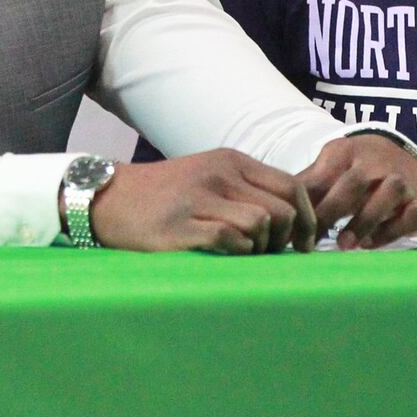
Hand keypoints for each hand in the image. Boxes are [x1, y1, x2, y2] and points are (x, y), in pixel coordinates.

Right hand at [89, 149, 317, 253]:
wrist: (109, 198)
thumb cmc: (163, 194)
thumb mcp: (207, 176)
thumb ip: (245, 189)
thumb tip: (291, 220)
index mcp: (230, 161)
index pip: (292, 185)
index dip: (308, 218)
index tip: (304, 243)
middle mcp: (219, 174)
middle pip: (282, 209)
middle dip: (287, 239)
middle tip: (275, 255)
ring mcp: (199, 198)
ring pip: (260, 223)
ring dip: (261, 247)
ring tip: (246, 255)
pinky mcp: (182, 225)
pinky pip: (230, 240)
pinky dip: (237, 252)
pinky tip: (225, 256)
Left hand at [296, 135, 416, 248]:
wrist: (396, 153)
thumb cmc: (352, 166)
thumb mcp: (329, 165)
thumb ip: (308, 185)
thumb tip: (278, 209)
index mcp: (346, 153)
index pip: (324, 176)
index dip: (310, 202)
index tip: (297, 226)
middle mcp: (376, 164)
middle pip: (354, 183)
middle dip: (333, 210)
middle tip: (317, 237)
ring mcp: (401, 182)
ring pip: (388, 196)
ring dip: (365, 221)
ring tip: (345, 244)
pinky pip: (411, 217)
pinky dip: (392, 232)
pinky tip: (370, 244)